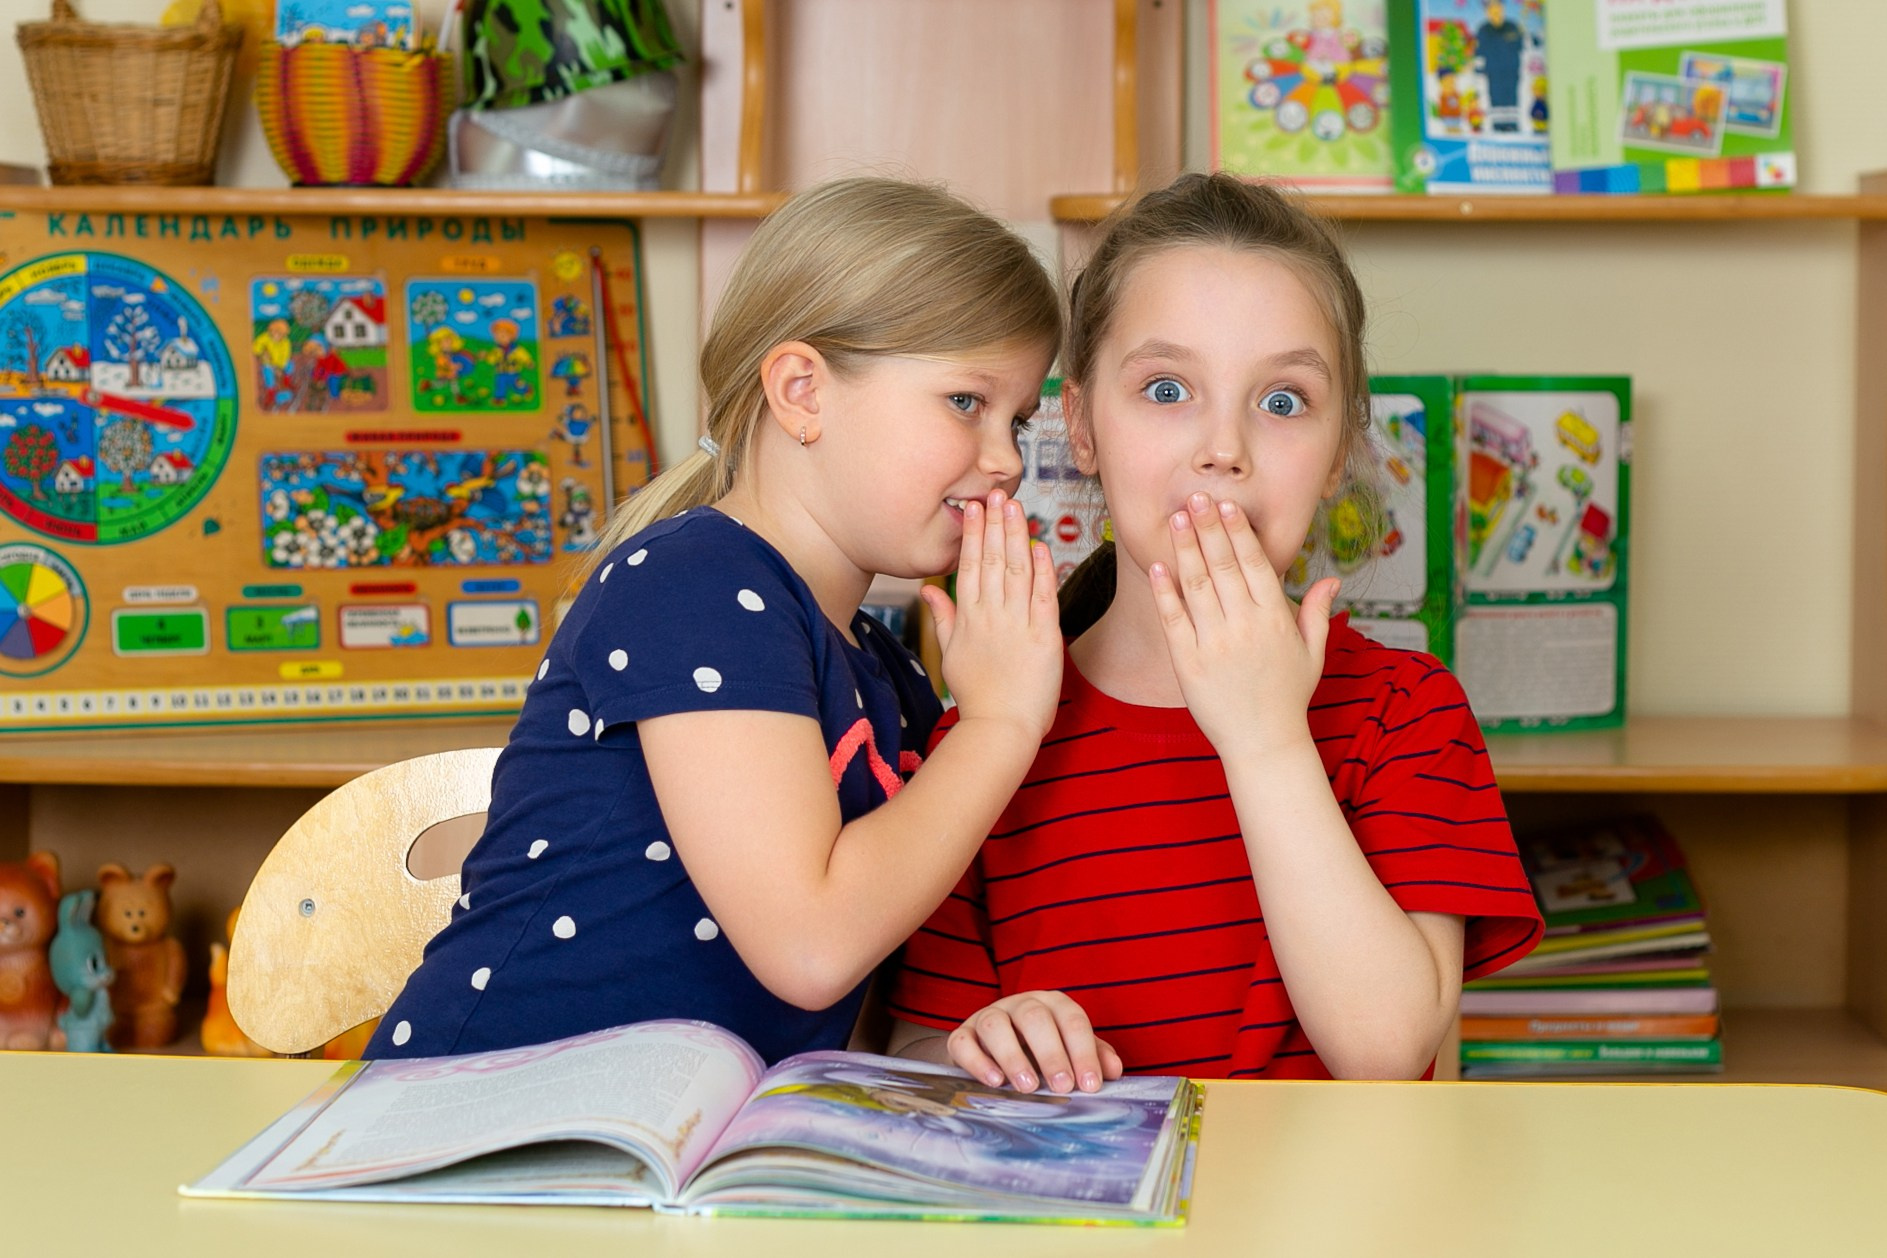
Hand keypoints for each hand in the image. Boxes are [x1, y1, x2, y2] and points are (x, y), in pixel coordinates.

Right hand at [921, 489, 1062, 742]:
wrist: (1000, 728)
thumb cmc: (976, 694)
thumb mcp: (951, 653)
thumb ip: (943, 617)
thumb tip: (929, 590)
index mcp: (969, 618)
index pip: (970, 566)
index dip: (974, 534)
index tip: (975, 507)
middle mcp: (992, 615)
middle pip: (993, 561)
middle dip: (994, 525)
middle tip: (995, 494)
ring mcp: (1018, 624)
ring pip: (1017, 571)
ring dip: (1017, 537)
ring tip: (1015, 508)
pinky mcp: (1045, 637)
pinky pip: (1044, 597)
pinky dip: (1044, 571)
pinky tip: (1042, 547)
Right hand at [946, 991, 1123, 1092]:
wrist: (990, 1050)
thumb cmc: (1039, 1051)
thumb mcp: (1069, 1050)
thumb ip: (1093, 1056)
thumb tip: (1114, 1070)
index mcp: (1052, 1005)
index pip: (1072, 1019)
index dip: (1083, 1051)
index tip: (1090, 1085)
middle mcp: (1020, 1004)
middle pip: (1035, 1017)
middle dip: (1051, 1053)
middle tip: (1063, 1086)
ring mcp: (987, 1016)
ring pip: (996, 1024)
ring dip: (1013, 1056)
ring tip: (1028, 1087)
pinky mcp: (962, 1035)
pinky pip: (964, 1041)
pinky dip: (978, 1061)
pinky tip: (994, 1082)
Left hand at [1149, 492, 1340, 755]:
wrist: (1263, 743)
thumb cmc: (1288, 697)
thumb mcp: (1312, 653)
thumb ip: (1317, 613)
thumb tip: (1333, 580)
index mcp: (1274, 620)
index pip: (1255, 564)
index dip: (1239, 532)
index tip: (1227, 505)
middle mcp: (1245, 627)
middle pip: (1224, 566)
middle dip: (1209, 528)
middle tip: (1196, 496)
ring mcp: (1214, 644)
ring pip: (1197, 586)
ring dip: (1186, 549)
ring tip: (1178, 518)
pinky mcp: (1187, 663)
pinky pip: (1173, 620)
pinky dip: (1164, 592)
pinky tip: (1158, 566)